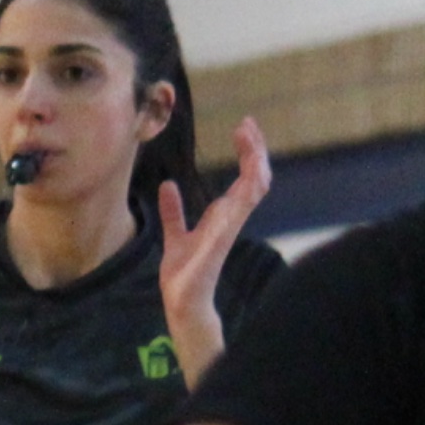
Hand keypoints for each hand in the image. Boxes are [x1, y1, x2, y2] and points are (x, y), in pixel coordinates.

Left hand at [155, 117, 271, 381]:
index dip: (248, 153)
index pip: (246, 178)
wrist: (182, 300)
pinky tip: (246, 170)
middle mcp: (231, 219)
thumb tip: (168, 185)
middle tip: (248, 124)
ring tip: (248, 137)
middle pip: (256, 177)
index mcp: (224, 216)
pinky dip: (243, 191)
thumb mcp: (174, 234)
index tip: (243, 128)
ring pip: (253, 188)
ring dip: (253, 162)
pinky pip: (237, 212)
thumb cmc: (184, 271)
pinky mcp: (221, 241)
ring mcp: (230, 229)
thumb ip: (173, 211)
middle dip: (254, 150)